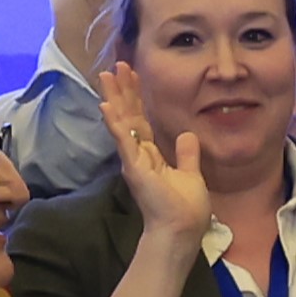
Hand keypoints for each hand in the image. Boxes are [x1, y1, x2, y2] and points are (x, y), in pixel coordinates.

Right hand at [104, 64, 214, 252]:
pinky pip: (124, 141)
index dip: (136, 97)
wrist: (181, 231)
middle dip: (122, 90)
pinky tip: (106, 106)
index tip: (132, 75)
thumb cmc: (184, 209)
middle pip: (128, 115)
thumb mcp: (190, 174)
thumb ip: (187, 155)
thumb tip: (188, 134)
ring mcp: (134, 160)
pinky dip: (115, 123)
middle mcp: (138, 154)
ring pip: (122, 122)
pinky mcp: (134, 168)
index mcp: (150, 154)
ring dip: (114, 98)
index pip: (141, 119)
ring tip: (106, 75)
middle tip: (116, 65)